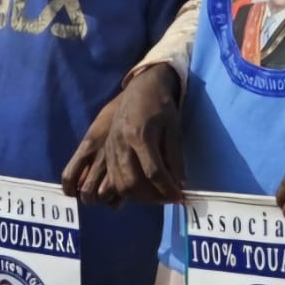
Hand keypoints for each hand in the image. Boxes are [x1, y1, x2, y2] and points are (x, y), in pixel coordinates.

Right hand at [62, 65, 182, 205]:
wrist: (141, 87)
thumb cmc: (160, 106)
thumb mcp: (174, 130)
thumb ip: (175, 159)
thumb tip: (178, 185)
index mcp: (140, 136)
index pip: (154, 172)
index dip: (168, 189)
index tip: (180, 197)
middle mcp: (121, 144)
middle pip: (133, 182)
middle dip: (152, 196)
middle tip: (167, 197)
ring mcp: (109, 147)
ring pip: (119, 183)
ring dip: (138, 196)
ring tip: (154, 195)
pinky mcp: (104, 150)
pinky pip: (109, 177)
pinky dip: (123, 189)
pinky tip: (137, 189)